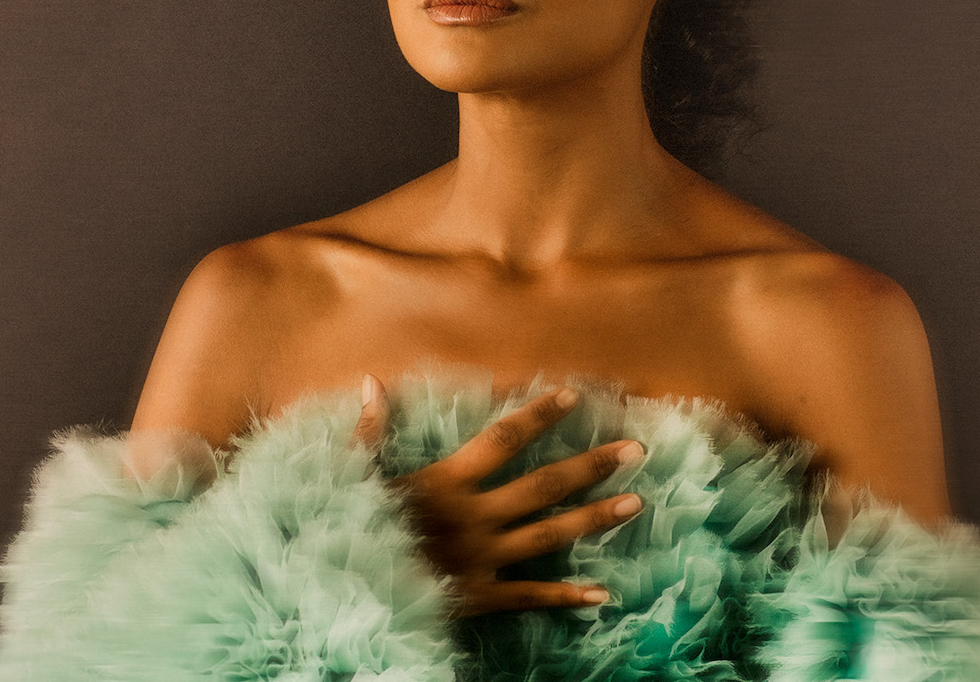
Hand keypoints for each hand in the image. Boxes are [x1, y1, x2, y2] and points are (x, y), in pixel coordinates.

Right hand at [351, 373, 644, 617]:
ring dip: (595, 519)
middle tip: (636, 450)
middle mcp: (473, 517)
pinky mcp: (479, 597)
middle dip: (592, 466)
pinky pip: (530, 597)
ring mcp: (481, 558)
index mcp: (445, 483)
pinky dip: (566, 596)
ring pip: (549, 536)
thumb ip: (369, 431)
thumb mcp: (351, 477)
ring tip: (637, 503)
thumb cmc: (343, 531)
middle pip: (544, 486)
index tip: (574, 395)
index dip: (538, 415)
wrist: (342, 595)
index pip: (502, 439)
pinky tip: (602, 593)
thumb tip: (371, 381)